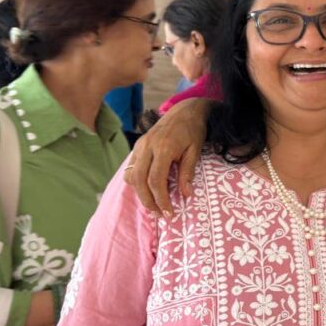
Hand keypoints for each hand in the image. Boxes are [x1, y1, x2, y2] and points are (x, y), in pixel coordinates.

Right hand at [125, 97, 210, 215]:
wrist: (185, 110)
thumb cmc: (193, 131)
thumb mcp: (195, 151)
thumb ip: (188, 172)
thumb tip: (186, 195)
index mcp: (163, 147)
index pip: (156, 179)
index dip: (161, 199)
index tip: (169, 213)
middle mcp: (147, 147)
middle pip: (139, 180)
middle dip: (148, 201)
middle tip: (160, 214)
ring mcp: (140, 146)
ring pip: (131, 175)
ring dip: (140, 194)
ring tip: (154, 206)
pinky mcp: (137, 146)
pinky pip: (130, 168)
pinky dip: (136, 183)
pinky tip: (148, 190)